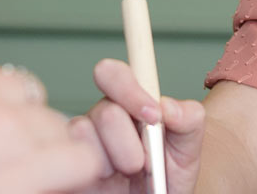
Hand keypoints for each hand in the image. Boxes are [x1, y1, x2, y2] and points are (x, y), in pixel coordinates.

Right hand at [68, 59, 205, 193]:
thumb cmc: (166, 175)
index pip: (114, 74)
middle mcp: (101, 116)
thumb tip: (169, 106)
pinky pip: (70, 157)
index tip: (154, 116)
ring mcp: (82, 139)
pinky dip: (93, 173)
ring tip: (124, 176)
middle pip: (106, 110)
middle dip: (130, 143)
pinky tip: (105, 181)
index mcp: (127, 102)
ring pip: (84, 132)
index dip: (130, 90)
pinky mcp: (68, 161)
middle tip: (142, 163)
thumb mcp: (187, 148)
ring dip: (113, 162)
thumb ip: (189, 121)